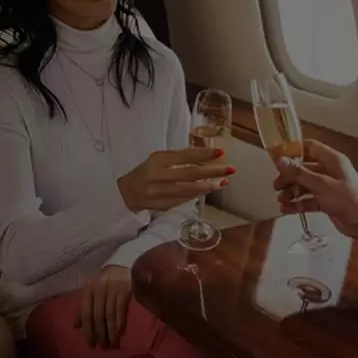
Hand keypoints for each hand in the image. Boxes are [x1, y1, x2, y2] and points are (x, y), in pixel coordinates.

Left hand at [75, 265, 131, 348]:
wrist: (130, 263)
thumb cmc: (109, 280)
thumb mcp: (94, 290)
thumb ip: (85, 306)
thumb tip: (76, 326)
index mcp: (89, 287)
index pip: (86, 312)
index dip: (87, 330)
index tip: (90, 343)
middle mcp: (99, 287)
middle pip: (97, 315)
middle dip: (99, 333)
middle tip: (102, 347)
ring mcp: (113, 287)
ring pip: (109, 315)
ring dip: (110, 332)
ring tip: (111, 344)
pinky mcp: (126, 289)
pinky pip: (120, 310)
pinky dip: (119, 324)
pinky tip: (119, 334)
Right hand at [118, 147, 234, 212]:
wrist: (127, 193)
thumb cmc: (146, 172)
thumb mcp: (158, 159)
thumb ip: (178, 159)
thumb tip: (205, 159)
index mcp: (158, 160)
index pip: (185, 155)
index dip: (204, 154)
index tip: (221, 152)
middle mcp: (159, 175)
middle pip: (190, 173)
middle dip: (213, 172)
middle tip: (230, 169)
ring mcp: (161, 192)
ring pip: (190, 189)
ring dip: (209, 186)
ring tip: (223, 182)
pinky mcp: (163, 205)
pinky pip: (185, 199)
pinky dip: (198, 194)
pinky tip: (209, 190)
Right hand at [272, 139, 357, 238]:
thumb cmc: (346, 198)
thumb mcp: (321, 184)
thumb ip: (299, 173)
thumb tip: (280, 160)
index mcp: (332, 160)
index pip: (310, 147)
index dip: (294, 150)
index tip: (278, 158)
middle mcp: (329, 170)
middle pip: (304, 168)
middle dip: (289, 176)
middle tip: (276, 185)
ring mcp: (327, 186)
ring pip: (304, 185)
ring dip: (292, 191)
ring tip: (281, 199)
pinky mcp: (326, 201)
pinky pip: (308, 199)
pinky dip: (298, 203)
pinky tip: (286, 209)